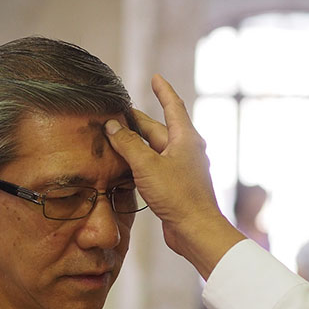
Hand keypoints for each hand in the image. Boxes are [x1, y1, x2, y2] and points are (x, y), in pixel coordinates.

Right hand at [104, 75, 244, 278]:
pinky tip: (127, 165)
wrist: (195, 230)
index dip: (163, 91)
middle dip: (139, 120)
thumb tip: (112, 127)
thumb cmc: (178, 196)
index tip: (156, 78)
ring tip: (117, 135)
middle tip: (120, 111)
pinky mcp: (175, 187)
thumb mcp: (148, 165)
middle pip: (159, 129)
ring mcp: (181, 170)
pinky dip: (139, 162)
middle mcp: (186, 151)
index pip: (173, 107)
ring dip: (137, 142)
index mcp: (186, 139)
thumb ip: (128, 144)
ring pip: (155, 150)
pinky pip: (154, 168)